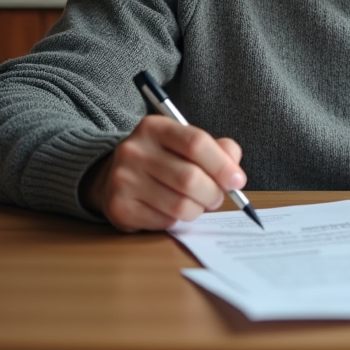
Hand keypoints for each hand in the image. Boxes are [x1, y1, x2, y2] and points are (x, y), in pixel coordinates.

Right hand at [81, 115, 246, 231]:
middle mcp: (134, 150)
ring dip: (198, 210)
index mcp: (155, 127)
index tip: (237, 180)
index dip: (222, 165)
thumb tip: (235, 175)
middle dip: (213, 193)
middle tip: (217, 197)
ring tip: (196, 204)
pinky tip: (171, 210)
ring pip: (180, 205)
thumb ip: (217, 150)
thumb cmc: (162, 159)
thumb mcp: (185, 143)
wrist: (112, 176)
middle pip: (190, 178)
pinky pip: (164, 222)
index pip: (196, 143)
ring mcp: (123, 179)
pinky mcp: (119, 207)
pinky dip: (177, 220)